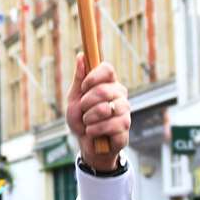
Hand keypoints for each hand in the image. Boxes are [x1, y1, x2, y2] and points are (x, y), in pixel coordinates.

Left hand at [65, 55, 128, 170]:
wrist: (86, 144)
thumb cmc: (81, 119)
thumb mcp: (74, 98)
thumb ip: (79, 78)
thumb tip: (81, 56)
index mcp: (108, 84)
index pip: (107, 69)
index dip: (94, 77)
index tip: (84, 87)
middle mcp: (119, 95)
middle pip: (103, 90)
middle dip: (86, 103)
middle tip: (83, 111)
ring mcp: (124, 111)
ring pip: (105, 109)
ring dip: (89, 118)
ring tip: (88, 123)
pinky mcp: (125, 127)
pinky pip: (109, 125)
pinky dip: (94, 130)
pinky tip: (93, 133)